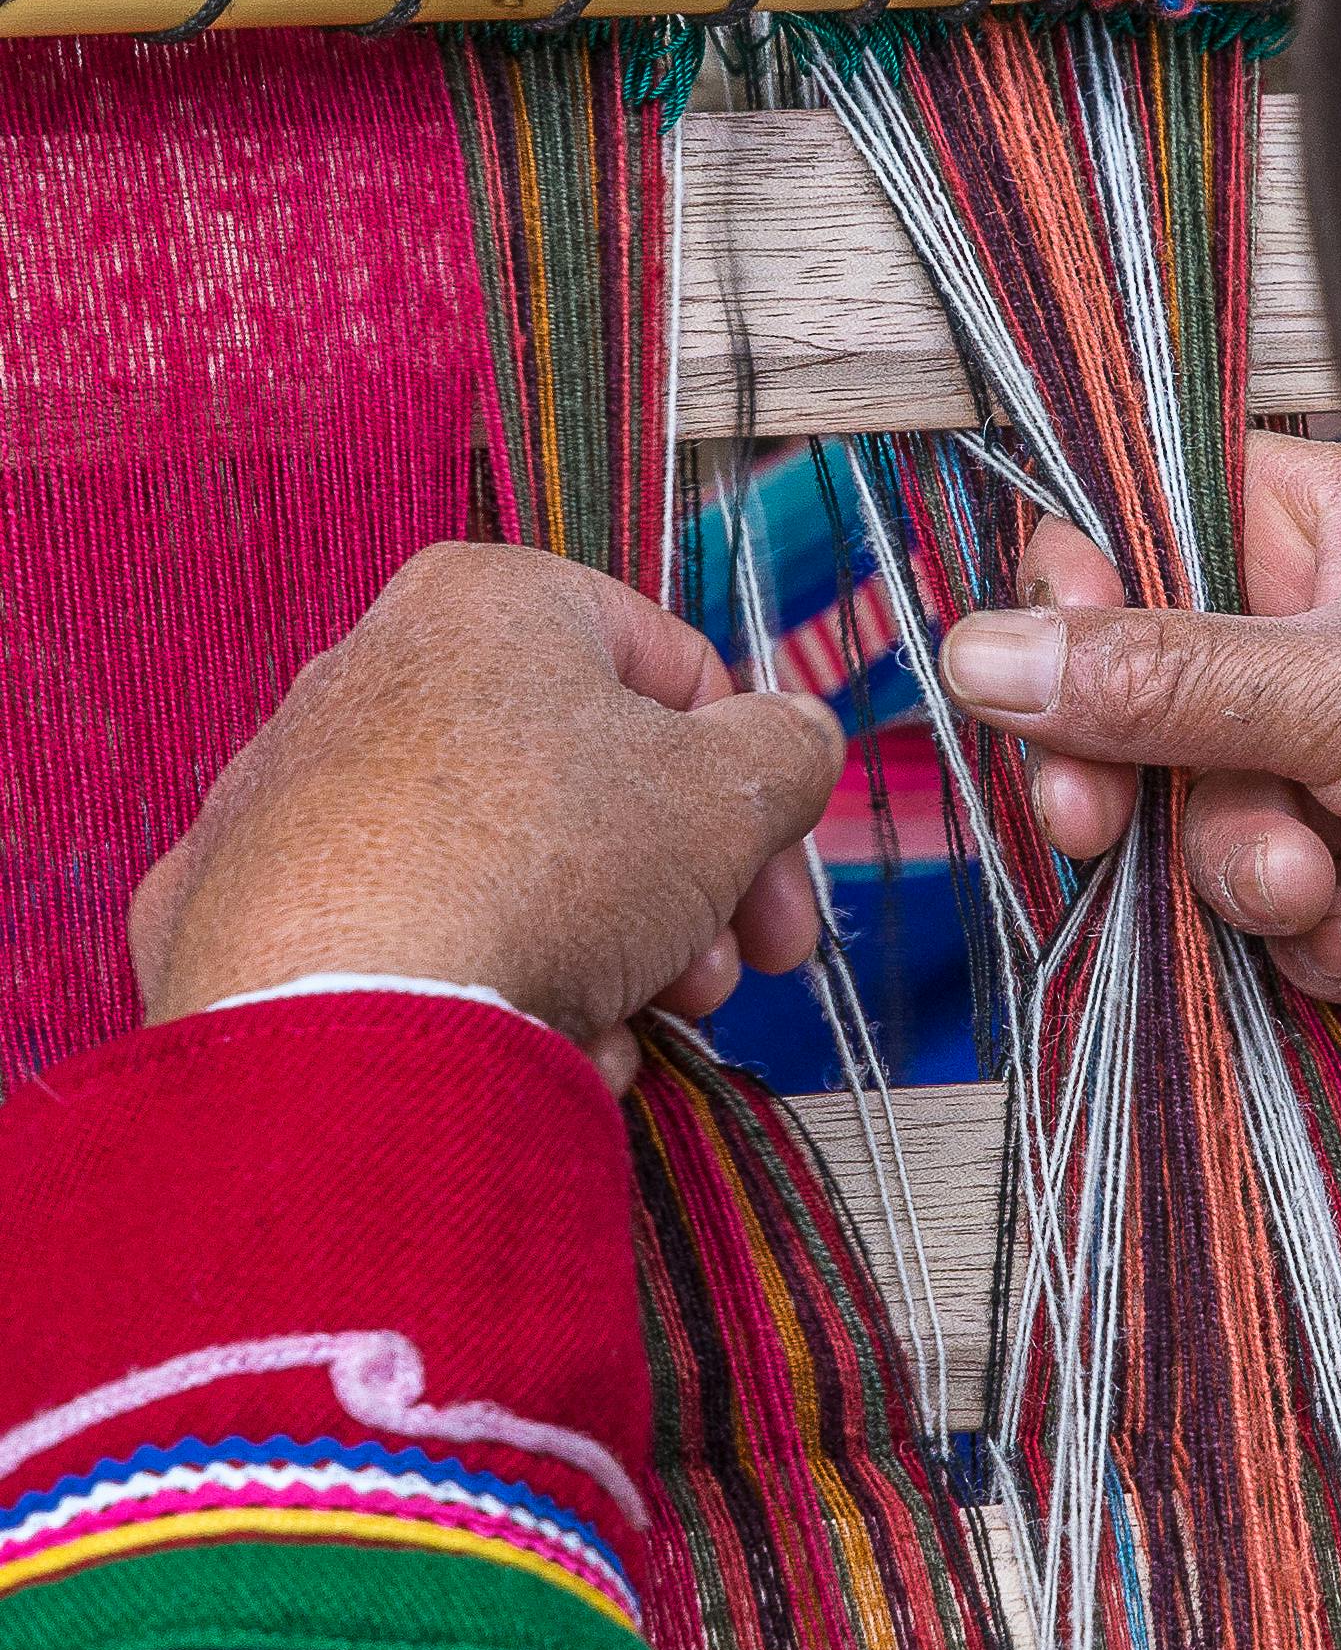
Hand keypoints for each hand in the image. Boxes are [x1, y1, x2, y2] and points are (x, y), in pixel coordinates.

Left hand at [129, 544, 842, 1092]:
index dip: (754, 778)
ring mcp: (292, 794)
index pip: (669, 663)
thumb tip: (793, 739)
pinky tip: (535, 1047)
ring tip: (633, 1026)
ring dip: (601, 950)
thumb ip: (789, 747)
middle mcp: (371, 673)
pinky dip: (485, 986)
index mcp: (488, 602)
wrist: (347, 1018)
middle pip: (584, 779)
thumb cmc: (548, 866)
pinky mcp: (238, 906)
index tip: (783, 871)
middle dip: (680, 887)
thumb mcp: (733, 791)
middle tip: (727, 970)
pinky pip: (407, 934)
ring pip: (503, 866)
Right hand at [936, 434, 1340, 1126]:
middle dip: (1141, 780)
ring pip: (1205, 818)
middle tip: (1096, 827)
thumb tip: (980, 652)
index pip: (1146, 526)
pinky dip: (1316, 937)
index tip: (1025, 684)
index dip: (1074, 610)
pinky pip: (1279, 910)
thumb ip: (1157, 681)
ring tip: (1326, 889)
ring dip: (1244, 870)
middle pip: (1149, 693)